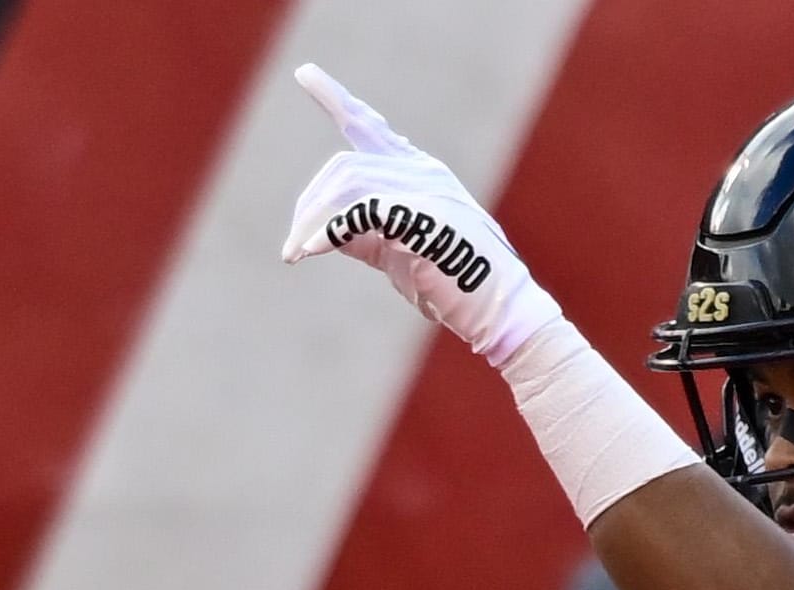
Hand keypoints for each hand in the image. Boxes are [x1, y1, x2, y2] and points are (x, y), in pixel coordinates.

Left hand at [280, 63, 561, 363]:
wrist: (502, 312)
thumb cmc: (455, 289)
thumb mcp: (400, 256)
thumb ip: (367, 237)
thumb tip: (326, 232)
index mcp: (422, 175)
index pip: (371, 129)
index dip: (336, 100)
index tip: (305, 74)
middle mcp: (424, 172)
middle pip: (345, 166)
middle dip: (309, 205)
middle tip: (291, 248)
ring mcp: (427, 190)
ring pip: (348, 183)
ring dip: (313, 221)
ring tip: (297, 254)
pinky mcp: (424, 215)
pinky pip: (361, 210)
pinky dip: (331, 230)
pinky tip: (313, 251)